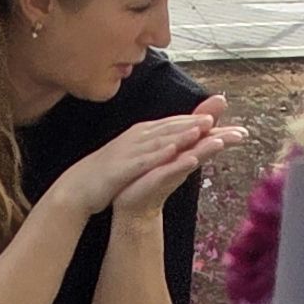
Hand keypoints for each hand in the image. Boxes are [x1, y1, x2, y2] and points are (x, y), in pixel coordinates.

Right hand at [63, 97, 235, 227]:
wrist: (80, 186)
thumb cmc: (111, 171)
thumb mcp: (138, 155)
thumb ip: (158, 145)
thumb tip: (176, 141)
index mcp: (144, 132)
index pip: (176, 123)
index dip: (200, 118)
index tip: (223, 117)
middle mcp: (140, 136)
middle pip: (174, 126)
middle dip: (199, 121)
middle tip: (223, 118)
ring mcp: (131, 149)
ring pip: (162, 138)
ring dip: (183, 132)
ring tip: (205, 127)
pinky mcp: (123, 166)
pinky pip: (144, 159)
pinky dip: (160, 153)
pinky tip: (175, 151)